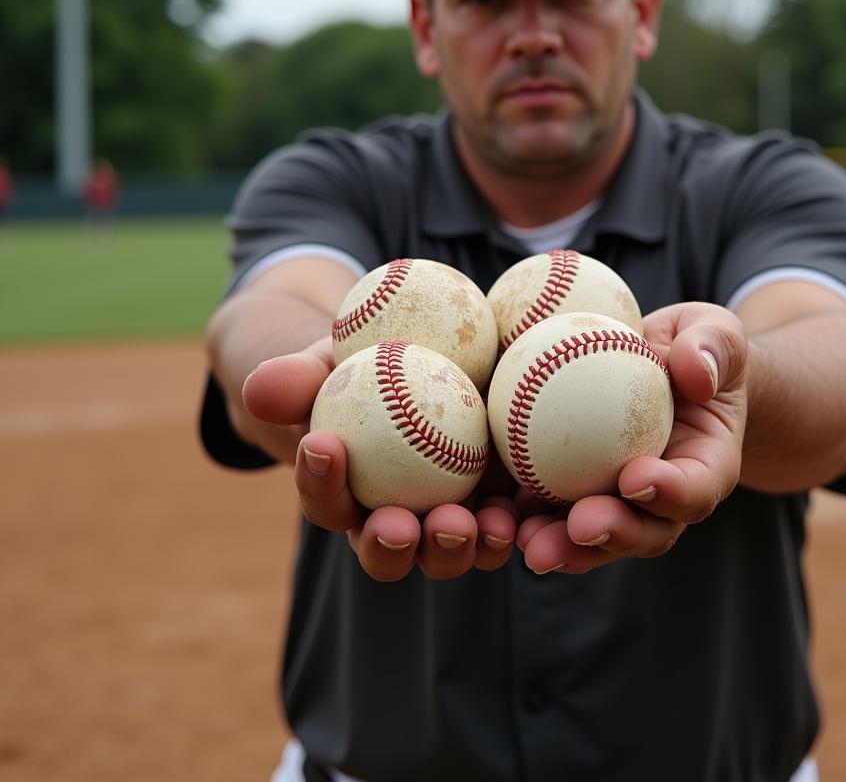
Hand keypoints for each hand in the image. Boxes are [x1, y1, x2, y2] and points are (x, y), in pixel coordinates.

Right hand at [242, 338, 518, 581]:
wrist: (419, 364)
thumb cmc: (357, 363)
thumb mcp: (325, 361)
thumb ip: (295, 378)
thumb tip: (259, 387)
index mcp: (343, 494)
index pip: (325, 500)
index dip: (321, 483)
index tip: (324, 446)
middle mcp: (393, 519)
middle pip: (388, 549)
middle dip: (391, 546)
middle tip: (400, 524)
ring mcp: (446, 517)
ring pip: (448, 550)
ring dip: (457, 547)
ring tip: (470, 525)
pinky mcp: (495, 504)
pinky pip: (503, 525)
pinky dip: (511, 527)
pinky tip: (520, 516)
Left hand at [517, 302, 747, 573]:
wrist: (660, 364)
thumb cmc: (694, 345)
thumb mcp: (714, 332)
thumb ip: (712, 346)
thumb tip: (696, 372)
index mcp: (706, 465)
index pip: (696, 486)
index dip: (670, 492)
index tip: (635, 478)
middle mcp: (664, 497)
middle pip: (645, 529)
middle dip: (613, 534)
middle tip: (581, 525)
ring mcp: (618, 502)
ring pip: (595, 537)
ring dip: (565, 547)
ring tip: (532, 545)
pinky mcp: (574, 493)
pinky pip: (551, 514)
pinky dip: (527, 521)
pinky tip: (497, 519)